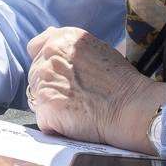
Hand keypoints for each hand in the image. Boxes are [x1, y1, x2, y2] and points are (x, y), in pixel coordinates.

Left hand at [26, 26, 165, 151]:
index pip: (35, 48)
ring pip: (36, 98)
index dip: (45, 62)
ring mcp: (45, 82)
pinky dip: (55, 126)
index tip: (58, 74)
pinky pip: (43, 120)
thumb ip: (70, 45)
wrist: (131, 107)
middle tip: (73, 97)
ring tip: (76, 110)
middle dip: (49, 85)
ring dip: (52, 106)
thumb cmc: (121, 81)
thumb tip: (51, 42)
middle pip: (34, 74)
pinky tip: (74, 124)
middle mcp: (50, 56)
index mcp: (62, 39)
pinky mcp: (46, 108)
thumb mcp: (97, 48)